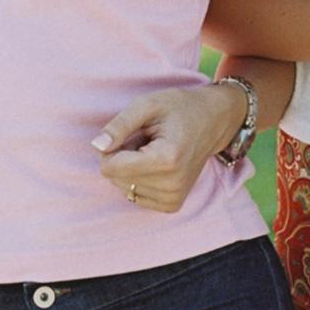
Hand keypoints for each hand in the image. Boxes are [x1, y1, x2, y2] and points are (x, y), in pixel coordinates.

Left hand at [92, 83, 245, 212]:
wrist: (212, 122)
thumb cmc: (178, 109)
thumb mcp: (147, 105)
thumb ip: (119, 125)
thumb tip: (96, 146)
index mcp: (166, 159)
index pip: (110, 168)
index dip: (110, 148)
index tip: (128, 133)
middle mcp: (172, 185)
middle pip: (116, 179)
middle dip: (122, 158)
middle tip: (145, 140)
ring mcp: (174, 198)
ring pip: (124, 188)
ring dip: (131, 168)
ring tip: (152, 150)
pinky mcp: (173, 205)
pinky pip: (136, 196)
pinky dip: (140, 179)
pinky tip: (156, 164)